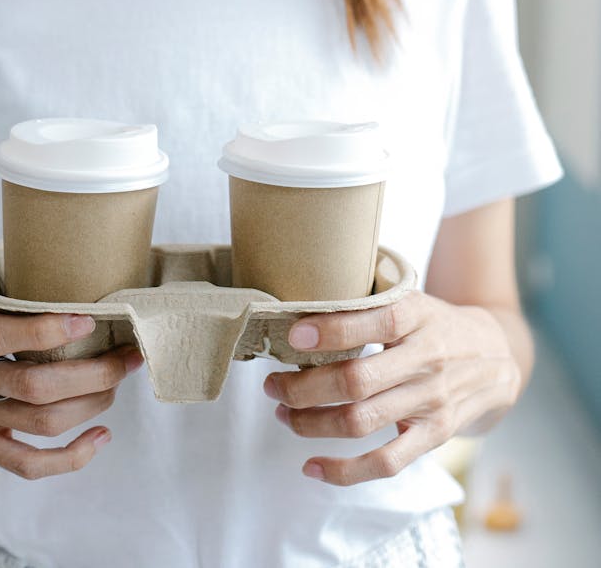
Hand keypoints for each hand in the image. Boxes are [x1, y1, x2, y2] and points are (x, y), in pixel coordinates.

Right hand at [0, 282, 141, 479]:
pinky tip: (101, 437)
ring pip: (40, 422)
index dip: (48, 329)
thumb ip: (10, 280)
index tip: (89, 317)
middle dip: (94, 373)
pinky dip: (68, 459)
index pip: (1, 334)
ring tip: (119, 380)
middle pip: (35, 387)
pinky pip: (25, 464)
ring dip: (92, 403)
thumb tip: (73, 254)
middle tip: (128, 354)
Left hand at [263, 290, 520, 486]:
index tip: (293, 335)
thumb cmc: (436, 323)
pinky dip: (344, 471)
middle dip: (302, 386)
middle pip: (355, 381)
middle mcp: (426, 359)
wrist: (498, 356)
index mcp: (417, 316)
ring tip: (283, 412)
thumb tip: (300, 312)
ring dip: (311, 422)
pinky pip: (386, 463)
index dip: (330, 331)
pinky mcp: (435, 435)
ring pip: (360, 421)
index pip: (374, 322)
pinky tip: (311, 466)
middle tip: (272, 384)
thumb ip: (369, 305)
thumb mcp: (412, 298)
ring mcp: (432, 401)